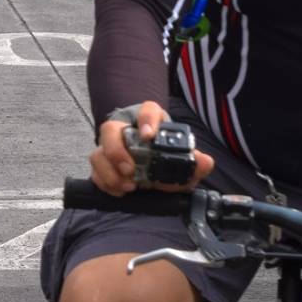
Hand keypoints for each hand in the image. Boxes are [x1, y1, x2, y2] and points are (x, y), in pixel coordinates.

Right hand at [85, 101, 214, 196]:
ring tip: (128, 186)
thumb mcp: (183, 162)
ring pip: (98, 152)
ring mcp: (111, 148)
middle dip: (117, 151)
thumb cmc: (166, 159)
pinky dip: (106, 183)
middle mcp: (125, 131)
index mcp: (150, 123)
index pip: (147, 110)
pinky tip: (120, 191)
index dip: (146, 120)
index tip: (148, 135)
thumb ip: (194, 162)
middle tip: (130, 169)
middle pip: (110, 129)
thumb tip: (205, 161)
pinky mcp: (103, 165)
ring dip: (110, 171)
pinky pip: (95, 172)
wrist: (153, 171)